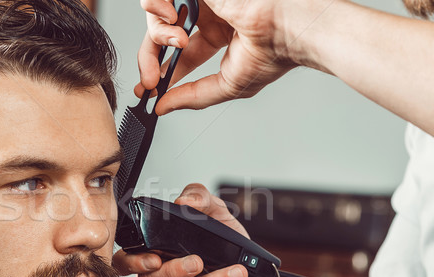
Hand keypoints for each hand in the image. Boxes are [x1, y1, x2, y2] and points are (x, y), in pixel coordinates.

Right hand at [112, 183, 258, 276]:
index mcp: (153, 251)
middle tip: (198, 261)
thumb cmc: (225, 242)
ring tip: (237, 271)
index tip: (154, 258)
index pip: (125, 261)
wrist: (250, 272)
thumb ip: (199, 197)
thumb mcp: (216, 212)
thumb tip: (184, 201)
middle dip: (175, 271)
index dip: (134, 262)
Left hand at [136, 0, 295, 114]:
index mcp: (219, 33)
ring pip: (158, 14)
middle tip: (151, 79)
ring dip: (157, 33)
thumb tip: (163, 107)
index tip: (147, 88)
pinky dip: (156, 6)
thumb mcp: (227, 85)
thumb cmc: (274, 52)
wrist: (287, 27)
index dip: (159, 69)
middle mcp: (209, 13)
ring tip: (177, 42)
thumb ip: (193, 97)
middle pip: (162, 33)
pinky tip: (171, 19)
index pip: (179, 52)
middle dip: (150, 58)